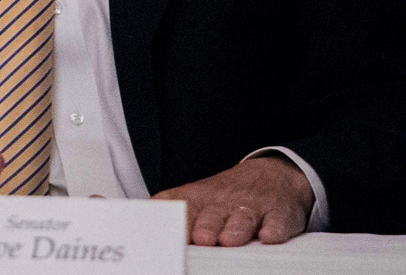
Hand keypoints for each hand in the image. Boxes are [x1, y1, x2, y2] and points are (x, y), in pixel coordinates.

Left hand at [154, 156, 311, 245]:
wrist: (270, 174)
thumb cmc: (225, 196)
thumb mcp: (195, 200)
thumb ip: (171, 214)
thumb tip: (136, 228)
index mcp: (197, 199)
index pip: (180, 208)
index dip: (175, 222)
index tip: (167, 236)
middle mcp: (222, 201)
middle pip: (211, 215)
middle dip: (205, 227)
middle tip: (201, 239)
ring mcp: (252, 206)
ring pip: (242, 217)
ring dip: (235, 229)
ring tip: (229, 240)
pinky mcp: (278, 213)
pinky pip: (276, 221)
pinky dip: (273, 229)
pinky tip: (268, 236)